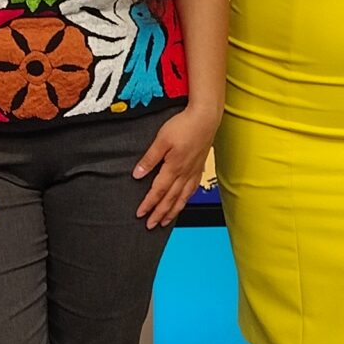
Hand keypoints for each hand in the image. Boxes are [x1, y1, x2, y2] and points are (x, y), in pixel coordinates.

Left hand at [133, 105, 219, 228]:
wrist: (206, 118)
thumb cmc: (184, 125)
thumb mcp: (161, 139)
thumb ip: (149, 159)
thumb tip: (137, 174)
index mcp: (173, 167)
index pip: (158, 191)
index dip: (148, 204)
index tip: (140, 214)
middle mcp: (185, 173)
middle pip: (170, 199)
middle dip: (159, 213)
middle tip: (150, 225)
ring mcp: (193, 172)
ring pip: (182, 197)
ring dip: (173, 211)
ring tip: (165, 221)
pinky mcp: (199, 167)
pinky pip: (192, 189)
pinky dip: (185, 200)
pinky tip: (182, 202)